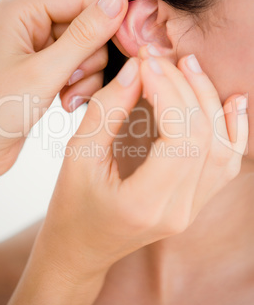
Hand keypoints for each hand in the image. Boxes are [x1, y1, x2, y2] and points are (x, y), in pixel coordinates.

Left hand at [0, 0, 127, 181]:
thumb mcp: (45, 73)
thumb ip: (84, 37)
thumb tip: (117, 1)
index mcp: (23, 12)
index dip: (108, 21)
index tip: (127, 47)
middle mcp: (32, 25)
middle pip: (89, 26)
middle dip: (90, 58)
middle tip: (73, 81)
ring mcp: (41, 49)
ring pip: (88, 50)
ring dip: (86, 77)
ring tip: (67, 97)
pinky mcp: (47, 70)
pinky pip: (80, 69)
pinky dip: (80, 87)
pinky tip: (65, 102)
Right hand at [41, 47, 247, 273]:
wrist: (82, 247)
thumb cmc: (71, 205)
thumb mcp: (78, 155)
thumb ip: (108, 110)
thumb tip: (137, 69)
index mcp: (145, 203)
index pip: (178, 137)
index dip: (167, 91)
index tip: (145, 62)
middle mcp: (179, 210)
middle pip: (203, 136)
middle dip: (184, 87)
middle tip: (159, 58)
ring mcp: (193, 208)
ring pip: (222, 147)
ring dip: (208, 100)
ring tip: (189, 66)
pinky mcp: (196, 201)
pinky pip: (227, 163)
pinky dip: (232, 128)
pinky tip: (232, 101)